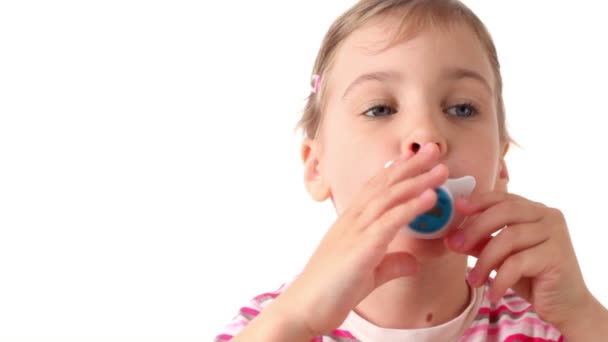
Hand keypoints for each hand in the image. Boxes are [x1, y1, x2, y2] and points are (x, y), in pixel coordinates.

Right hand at [272, 143, 447, 336]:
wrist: (305, 307)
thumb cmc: (331, 290)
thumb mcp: (369, 274)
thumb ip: (391, 264)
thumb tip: (412, 261)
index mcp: (352, 222)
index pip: (377, 188)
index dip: (398, 171)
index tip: (417, 158)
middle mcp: (353, 220)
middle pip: (385, 185)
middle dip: (412, 166)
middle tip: (435, 149)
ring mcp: (355, 231)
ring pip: (389, 198)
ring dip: (417, 181)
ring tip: (441, 169)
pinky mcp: (360, 248)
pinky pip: (389, 222)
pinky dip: (410, 207)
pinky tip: (429, 197)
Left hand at [444, 191, 594, 331]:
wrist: (566, 306)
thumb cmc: (532, 277)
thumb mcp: (501, 257)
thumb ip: (481, 243)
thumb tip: (452, 238)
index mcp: (535, 210)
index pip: (503, 198)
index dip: (478, 201)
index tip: (458, 208)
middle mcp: (548, 216)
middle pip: (504, 212)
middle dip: (475, 229)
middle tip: (456, 246)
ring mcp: (556, 235)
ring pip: (508, 238)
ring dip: (484, 261)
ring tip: (474, 280)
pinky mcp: (557, 256)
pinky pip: (517, 263)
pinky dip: (500, 279)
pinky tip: (493, 293)